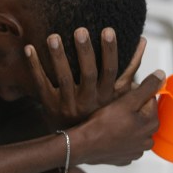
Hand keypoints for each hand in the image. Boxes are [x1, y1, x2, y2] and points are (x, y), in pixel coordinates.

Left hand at [26, 27, 146, 127]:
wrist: (78, 142)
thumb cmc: (101, 110)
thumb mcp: (120, 95)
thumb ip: (130, 69)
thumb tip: (142, 41)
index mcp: (107, 96)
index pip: (111, 70)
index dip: (110, 51)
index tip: (108, 30)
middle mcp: (89, 100)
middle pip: (88, 73)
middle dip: (85, 51)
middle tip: (81, 31)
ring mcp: (69, 103)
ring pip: (64, 77)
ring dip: (58, 56)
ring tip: (53, 37)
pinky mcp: (50, 104)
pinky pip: (41, 84)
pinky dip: (35, 66)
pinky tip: (29, 48)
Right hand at [70, 70, 163, 165]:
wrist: (84, 145)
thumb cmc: (104, 123)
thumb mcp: (126, 100)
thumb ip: (147, 88)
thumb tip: (161, 76)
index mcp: (151, 123)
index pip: (151, 100)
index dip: (136, 95)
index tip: (123, 98)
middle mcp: (147, 140)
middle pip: (144, 116)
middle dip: (133, 110)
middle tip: (115, 109)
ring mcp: (136, 151)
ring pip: (135, 130)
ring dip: (127, 125)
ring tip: (111, 122)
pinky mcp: (125, 158)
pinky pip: (127, 144)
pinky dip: (121, 138)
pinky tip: (110, 135)